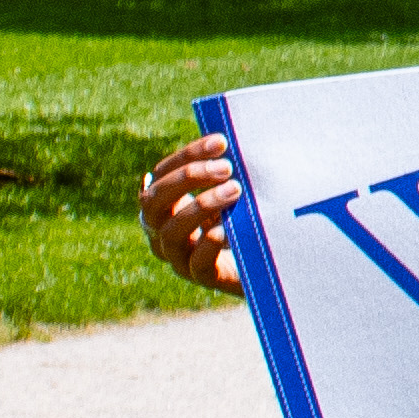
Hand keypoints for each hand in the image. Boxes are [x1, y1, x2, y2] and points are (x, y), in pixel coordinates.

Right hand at [139, 130, 244, 300]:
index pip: (161, 174)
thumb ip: (221, 171)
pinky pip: (196, 262)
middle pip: (154, 202)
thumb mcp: (229, 190)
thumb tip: (230, 140)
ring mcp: (178, 257)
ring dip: (201, 206)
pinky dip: (210, 242)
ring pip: (172, 232)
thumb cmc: (244, 217)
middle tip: (226, 168)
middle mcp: (162, 231)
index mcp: (165, 205)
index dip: (187, 155)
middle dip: (187, 179)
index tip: (221, 142)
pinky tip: (228, 227)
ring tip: (234, 190)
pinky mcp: (201, 277)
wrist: (263, 264)